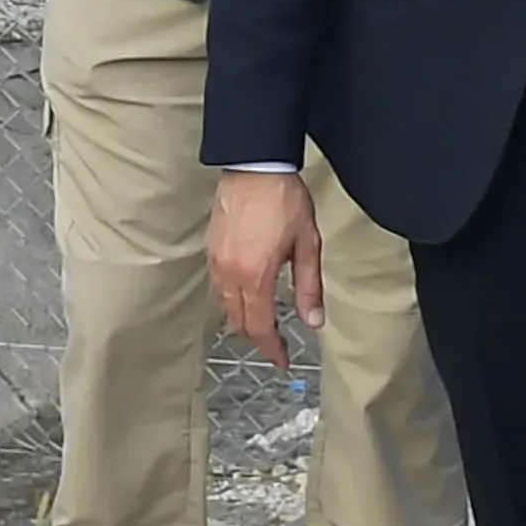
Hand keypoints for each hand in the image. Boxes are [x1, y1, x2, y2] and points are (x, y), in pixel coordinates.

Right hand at [207, 169, 317, 355]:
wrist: (254, 164)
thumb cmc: (283, 199)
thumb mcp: (307, 244)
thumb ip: (308, 286)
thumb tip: (313, 320)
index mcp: (255, 275)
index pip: (259, 327)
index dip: (271, 349)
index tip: (282, 360)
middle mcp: (230, 272)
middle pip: (238, 321)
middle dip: (257, 338)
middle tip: (275, 345)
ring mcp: (217, 260)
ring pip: (224, 305)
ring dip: (242, 320)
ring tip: (262, 324)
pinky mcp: (211, 248)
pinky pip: (218, 286)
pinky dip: (231, 300)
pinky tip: (245, 296)